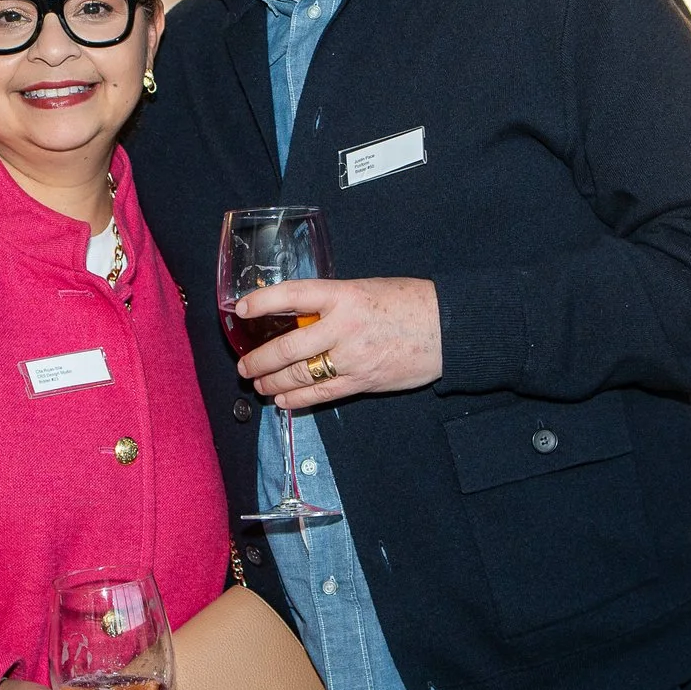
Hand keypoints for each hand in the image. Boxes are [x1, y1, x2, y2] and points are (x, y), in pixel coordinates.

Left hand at [236, 276, 442, 410]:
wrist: (448, 328)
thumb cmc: (409, 302)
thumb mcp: (365, 289)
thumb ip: (332, 302)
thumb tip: (298, 316)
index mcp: (344, 295)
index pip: (292, 295)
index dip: (263, 302)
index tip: (241, 308)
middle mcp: (344, 326)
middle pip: (288, 347)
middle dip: (259, 359)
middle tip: (243, 366)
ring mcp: (352, 358)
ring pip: (299, 375)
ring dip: (273, 382)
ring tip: (259, 384)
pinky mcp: (362, 382)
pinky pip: (321, 394)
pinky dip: (297, 400)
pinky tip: (282, 400)